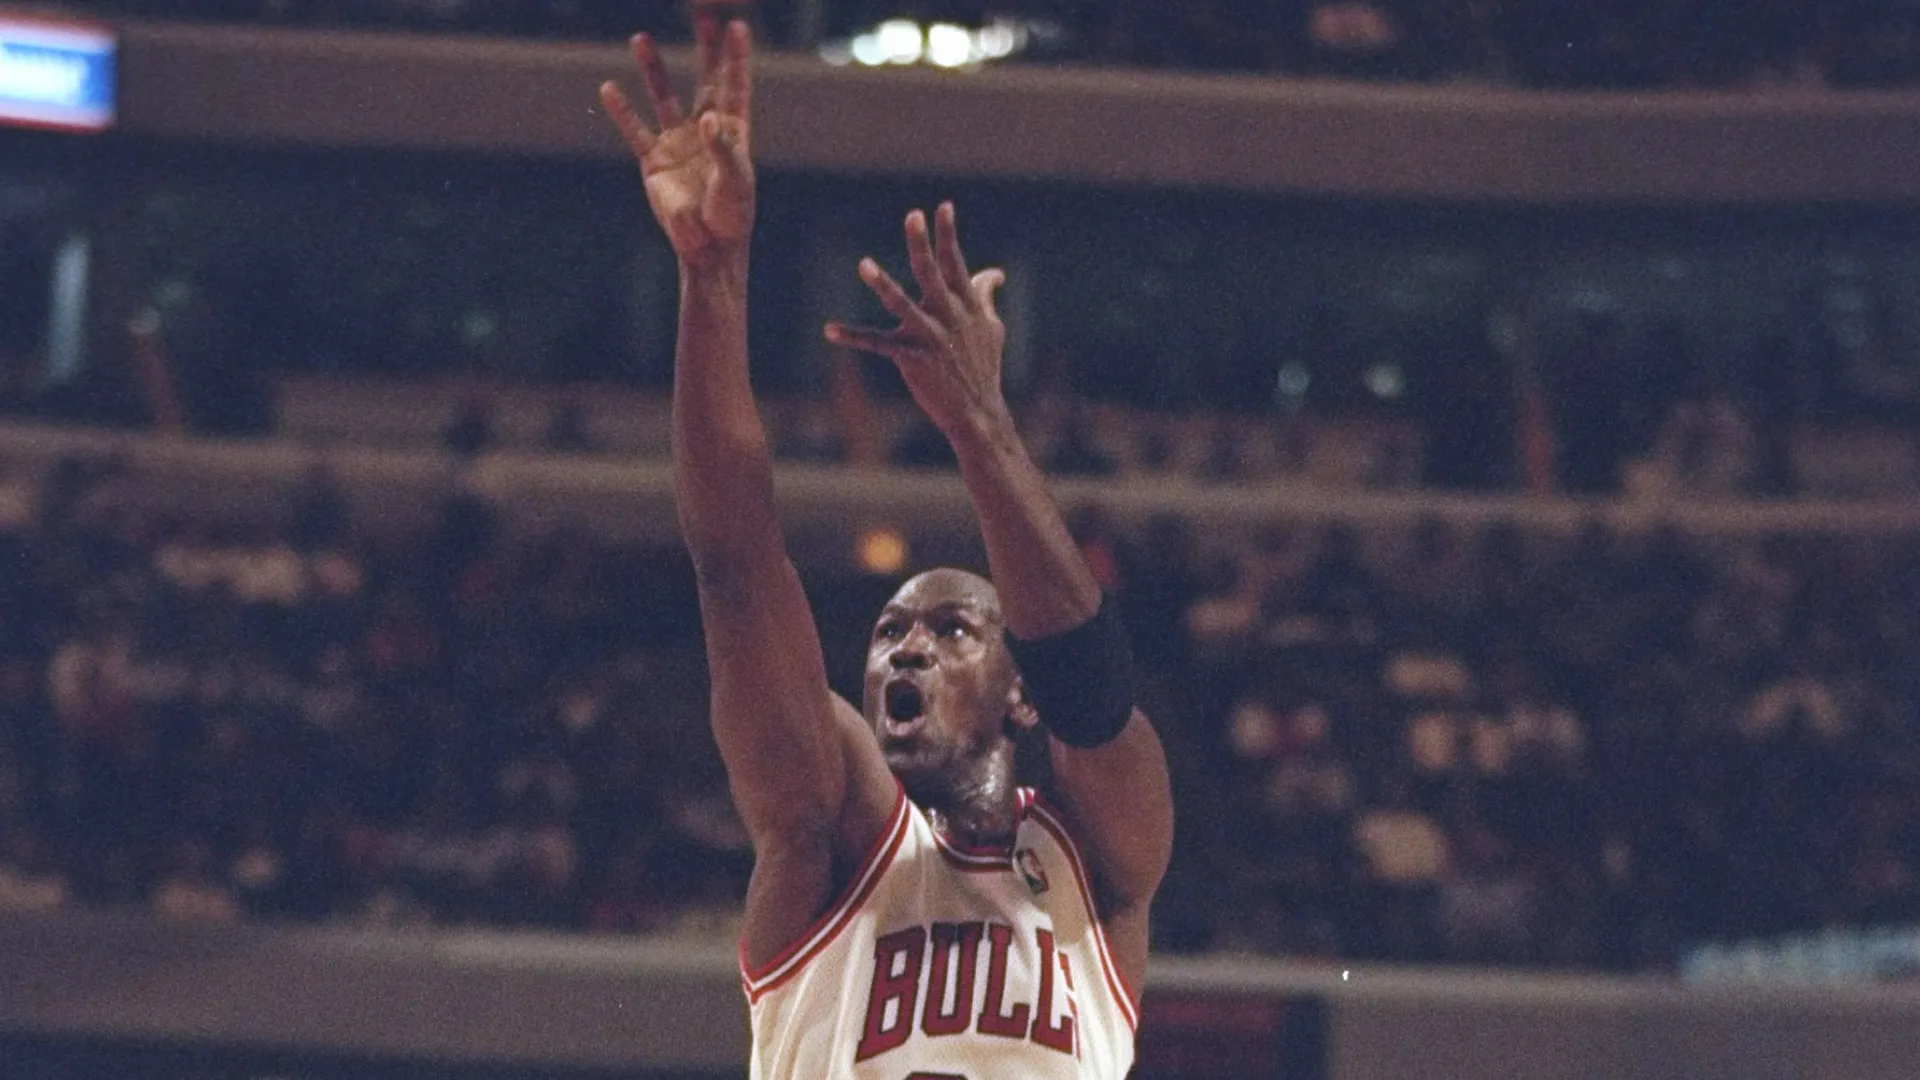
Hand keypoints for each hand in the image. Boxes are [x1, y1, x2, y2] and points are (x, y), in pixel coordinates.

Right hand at [600, 17, 753, 267]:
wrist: (709, 246)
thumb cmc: (732, 214)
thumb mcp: (735, 180)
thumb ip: (723, 148)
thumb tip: (707, 119)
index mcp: (733, 132)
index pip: (735, 86)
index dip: (736, 58)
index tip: (737, 26)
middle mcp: (706, 131)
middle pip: (704, 80)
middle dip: (703, 50)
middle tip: (701, 16)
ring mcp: (678, 142)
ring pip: (664, 97)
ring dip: (653, 69)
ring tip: (640, 38)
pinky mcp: (654, 161)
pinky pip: (635, 131)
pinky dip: (622, 111)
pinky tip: (608, 88)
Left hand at [825, 203, 1009, 438]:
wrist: (978, 411)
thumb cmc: (983, 367)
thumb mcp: (991, 327)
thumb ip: (986, 296)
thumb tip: (995, 273)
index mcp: (965, 305)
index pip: (955, 262)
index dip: (948, 234)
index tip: (943, 207)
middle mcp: (947, 315)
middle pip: (931, 272)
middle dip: (921, 243)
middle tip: (913, 215)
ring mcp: (929, 336)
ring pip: (902, 303)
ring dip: (882, 283)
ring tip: (864, 264)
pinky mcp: (911, 357)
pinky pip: (876, 344)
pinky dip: (852, 336)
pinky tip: (829, 330)